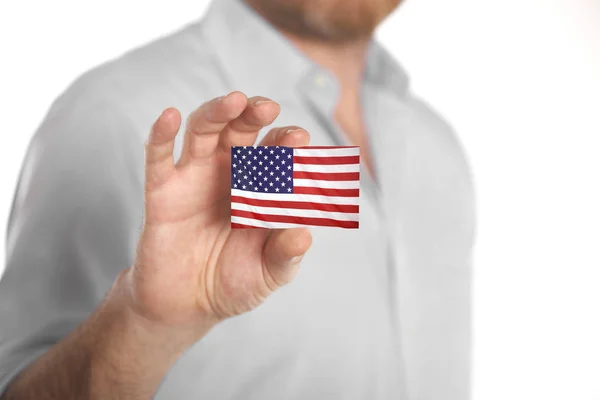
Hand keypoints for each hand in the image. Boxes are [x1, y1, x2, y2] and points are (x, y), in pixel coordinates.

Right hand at [122, 92, 311, 335]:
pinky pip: (158, 157)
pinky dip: (161, 135)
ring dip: (217, 113)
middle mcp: (229, 175)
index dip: (286, 143)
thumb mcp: (267, 274)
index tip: (298, 137)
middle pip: (240, 132)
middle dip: (254, 116)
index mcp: (260, 188)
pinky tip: (169, 116)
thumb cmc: (233, 282)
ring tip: (234, 101)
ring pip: (203, 133)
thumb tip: (304, 234)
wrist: (186, 306)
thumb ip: (285, 256)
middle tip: (267, 108)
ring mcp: (194, 178)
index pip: (275, 155)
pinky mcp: (162, 192)